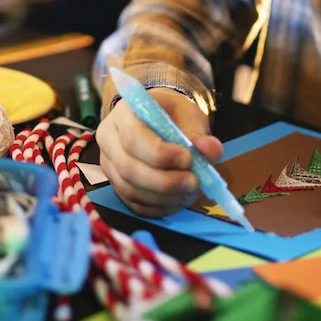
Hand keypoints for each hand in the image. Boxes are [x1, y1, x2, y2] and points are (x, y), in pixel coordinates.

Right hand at [96, 87, 222, 216]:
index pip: (133, 138)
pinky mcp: (115, 184)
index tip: (187, 159)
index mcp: (123, 113)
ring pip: (130, 190)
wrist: (156, 118)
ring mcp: (108, 164)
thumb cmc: (170, 113)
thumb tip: (211, 150)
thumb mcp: (188, 113)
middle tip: (193, 182)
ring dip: (163, 197)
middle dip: (164, 181)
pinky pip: (133, 203)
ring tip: (189, 191)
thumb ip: (198, 132)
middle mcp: (109, 138)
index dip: (159, 154)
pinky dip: (158, 207)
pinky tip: (177, 200)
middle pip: (129, 168)